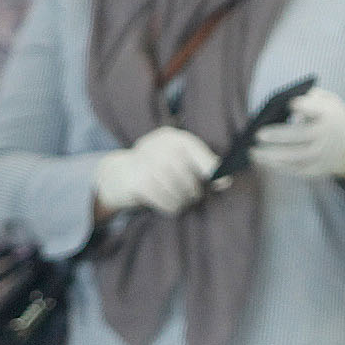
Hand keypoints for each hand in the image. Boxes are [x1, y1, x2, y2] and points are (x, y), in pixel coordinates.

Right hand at [93, 126, 220, 217]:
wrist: (119, 173)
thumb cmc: (157, 168)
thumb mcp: (177, 159)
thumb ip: (201, 165)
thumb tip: (226, 180)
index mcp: (174, 138)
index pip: (199, 153)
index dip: (213, 170)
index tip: (225, 183)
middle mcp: (160, 146)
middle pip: (188, 175)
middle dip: (194, 191)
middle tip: (193, 197)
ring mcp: (146, 162)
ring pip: (176, 190)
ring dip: (183, 201)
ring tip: (182, 202)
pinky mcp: (137, 181)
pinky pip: (163, 200)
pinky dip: (170, 207)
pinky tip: (170, 205)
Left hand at [250, 87, 344, 182]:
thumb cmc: (333, 117)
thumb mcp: (329, 101)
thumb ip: (310, 97)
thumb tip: (282, 103)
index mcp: (328, 115)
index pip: (316, 110)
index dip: (304, 107)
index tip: (290, 104)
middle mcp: (325, 136)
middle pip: (300, 136)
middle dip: (278, 136)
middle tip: (258, 134)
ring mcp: (321, 155)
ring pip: (294, 157)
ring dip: (271, 156)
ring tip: (253, 152)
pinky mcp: (317, 169)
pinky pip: (295, 169)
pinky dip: (278, 166)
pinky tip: (264, 161)